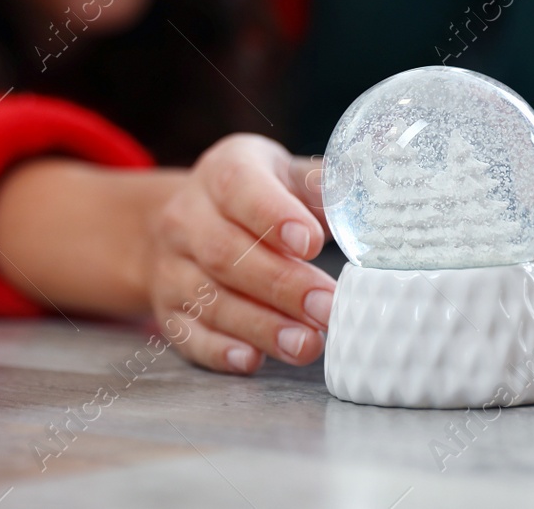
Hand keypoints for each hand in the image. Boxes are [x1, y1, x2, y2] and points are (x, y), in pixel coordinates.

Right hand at [144, 134, 333, 373]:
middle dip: (281, 285)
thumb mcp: (285, 175)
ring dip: (260, 326)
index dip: (274, 216)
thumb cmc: (257, 196)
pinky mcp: (168, 310)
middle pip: (225, 253)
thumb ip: (322, 187)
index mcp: (222, 173)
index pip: (240, 188)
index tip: (311, 243)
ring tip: (307, 344)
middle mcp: (186, 218)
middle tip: (327, 308)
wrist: (186, 219)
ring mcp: (171, 267)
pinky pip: (188, 335)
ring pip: (210, 299)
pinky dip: (219, 351)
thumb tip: (365, 206)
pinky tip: (252, 360)